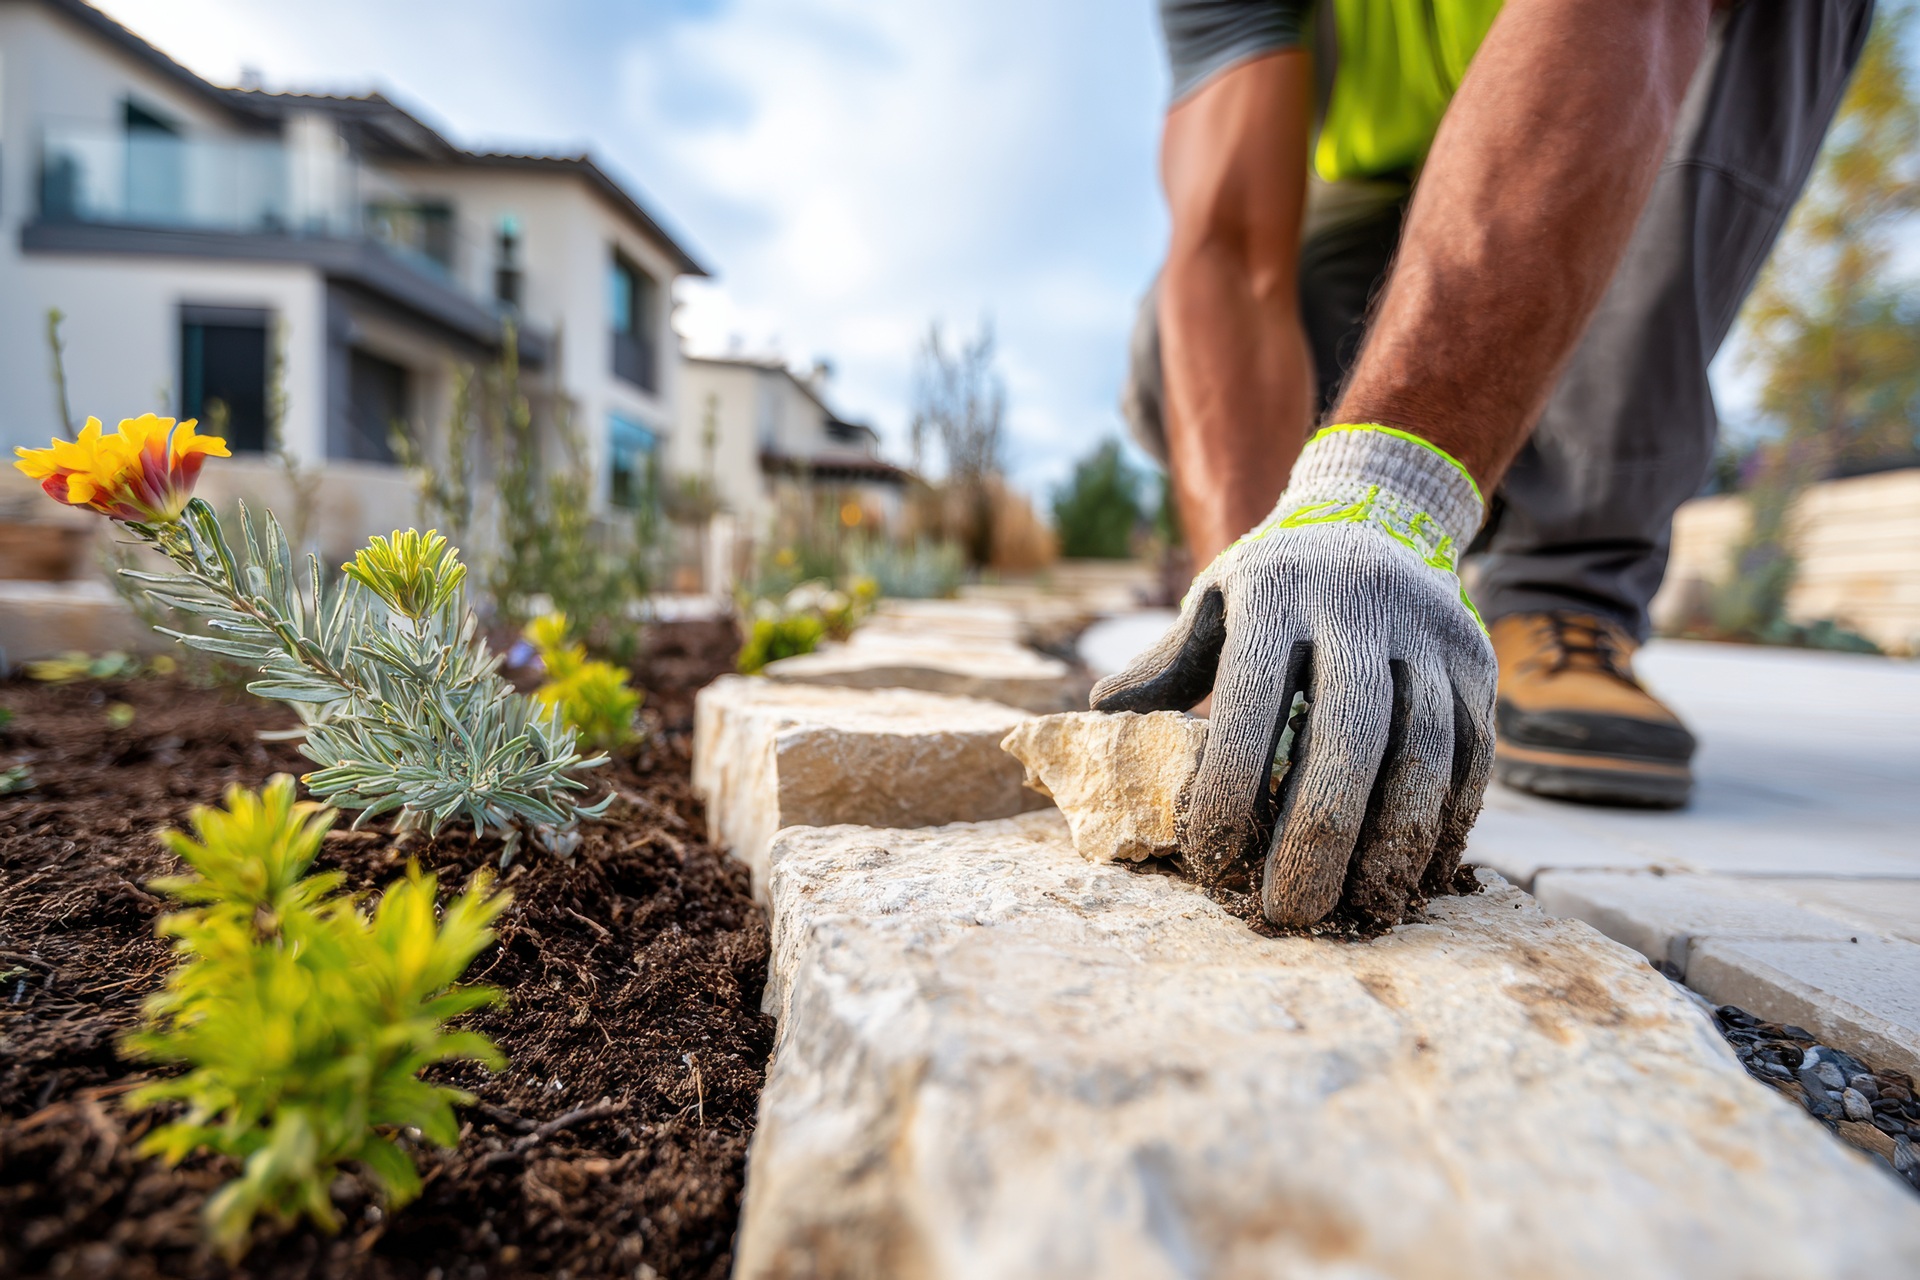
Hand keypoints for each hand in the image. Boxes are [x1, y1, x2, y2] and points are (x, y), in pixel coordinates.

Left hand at [1091, 425, 1495, 925]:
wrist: (1378, 517)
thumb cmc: (1274, 585)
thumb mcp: (1214, 600)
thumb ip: (1167, 660)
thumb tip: (1100, 710)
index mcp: (1278, 589)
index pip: (1252, 698)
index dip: (1232, 786)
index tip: (1212, 862)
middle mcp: (1363, 605)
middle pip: (1350, 735)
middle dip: (1319, 835)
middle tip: (1291, 912)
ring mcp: (1430, 633)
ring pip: (1424, 752)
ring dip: (1393, 843)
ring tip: (1360, 909)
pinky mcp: (1479, 663)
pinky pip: (1473, 755)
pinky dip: (1448, 823)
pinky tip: (1414, 877)